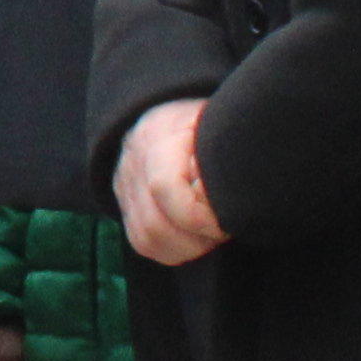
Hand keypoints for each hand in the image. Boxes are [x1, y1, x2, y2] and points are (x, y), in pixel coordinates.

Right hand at [116, 98, 225, 266]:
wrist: (176, 111)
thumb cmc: (211, 120)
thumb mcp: (223, 122)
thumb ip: (227, 150)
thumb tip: (236, 189)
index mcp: (158, 134)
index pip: (164, 187)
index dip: (200, 216)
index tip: (229, 220)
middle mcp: (133, 161)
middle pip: (154, 224)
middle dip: (198, 238)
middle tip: (226, 228)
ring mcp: (124, 185)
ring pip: (147, 239)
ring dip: (188, 247)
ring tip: (213, 233)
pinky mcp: (124, 204)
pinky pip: (143, 243)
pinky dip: (174, 250)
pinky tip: (197, 237)